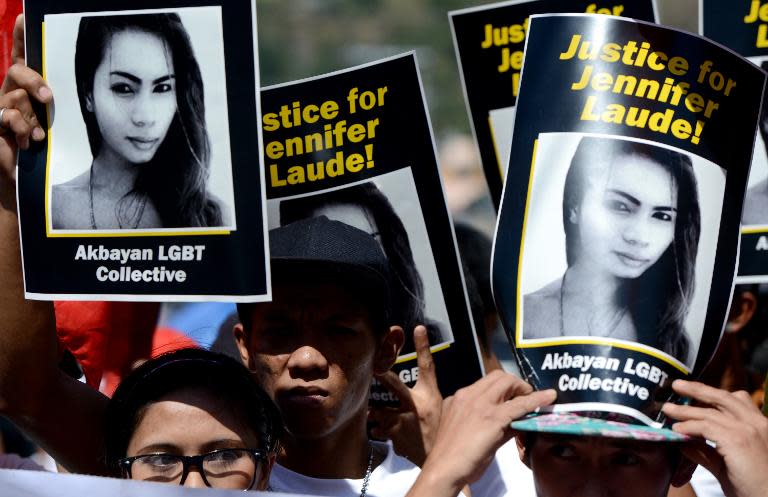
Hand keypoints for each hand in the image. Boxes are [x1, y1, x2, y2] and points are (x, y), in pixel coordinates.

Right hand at [0, 14, 49, 195]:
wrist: (28, 174)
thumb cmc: (48, 145)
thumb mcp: (57, 119)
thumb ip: (57, 103)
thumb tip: (66, 90)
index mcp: (28, 86)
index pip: (24, 56)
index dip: (21, 36)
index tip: (24, 17)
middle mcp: (12, 91)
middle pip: (17, 71)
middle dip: (33, 82)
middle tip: (48, 98)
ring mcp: (1, 106)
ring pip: (16, 97)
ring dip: (31, 117)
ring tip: (40, 134)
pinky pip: (7, 116)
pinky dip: (22, 128)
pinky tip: (29, 141)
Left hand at [369, 325, 441, 465]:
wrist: (440, 461)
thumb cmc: (440, 431)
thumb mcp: (439, 408)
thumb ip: (425, 395)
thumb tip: (420, 384)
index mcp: (429, 396)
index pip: (428, 366)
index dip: (423, 346)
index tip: (418, 328)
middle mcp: (415, 406)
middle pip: (393, 384)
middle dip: (382, 374)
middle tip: (374, 368)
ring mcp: (402, 422)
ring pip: (378, 411)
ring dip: (375, 414)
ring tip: (373, 416)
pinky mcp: (393, 437)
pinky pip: (379, 430)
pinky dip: (380, 432)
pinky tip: (384, 434)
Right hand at [407, 371, 554, 496]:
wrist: (444, 469)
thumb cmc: (452, 457)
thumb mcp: (467, 431)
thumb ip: (491, 423)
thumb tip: (516, 421)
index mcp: (459, 398)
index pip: (486, 382)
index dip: (504, 387)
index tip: (513, 394)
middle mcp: (468, 395)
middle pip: (497, 376)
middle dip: (514, 383)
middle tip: (524, 396)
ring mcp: (479, 404)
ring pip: (507, 382)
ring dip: (523, 388)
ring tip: (533, 398)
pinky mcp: (492, 417)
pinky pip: (519, 404)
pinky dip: (536, 399)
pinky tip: (547, 398)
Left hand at [662, 380, 767, 496]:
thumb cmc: (754, 488)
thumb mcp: (729, 465)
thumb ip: (708, 453)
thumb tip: (685, 443)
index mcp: (760, 426)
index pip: (737, 400)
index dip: (714, 394)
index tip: (694, 393)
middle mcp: (757, 423)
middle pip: (723, 397)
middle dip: (697, 389)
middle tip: (677, 385)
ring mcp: (749, 430)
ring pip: (710, 412)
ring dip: (685, 410)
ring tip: (667, 409)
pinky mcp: (738, 440)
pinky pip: (706, 427)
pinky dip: (689, 426)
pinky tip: (677, 429)